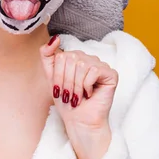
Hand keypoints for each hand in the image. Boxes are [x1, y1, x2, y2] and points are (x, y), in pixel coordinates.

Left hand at [39, 35, 117, 158]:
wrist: (79, 120)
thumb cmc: (67, 100)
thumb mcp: (51, 76)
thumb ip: (47, 55)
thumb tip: (54, 38)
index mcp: (74, 57)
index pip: (61, 55)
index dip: (58, 75)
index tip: (60, 89)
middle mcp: (88, 58)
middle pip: (70, 58)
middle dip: (66, 81)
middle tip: (70, 95)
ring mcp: (100, 64)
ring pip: (82, 65)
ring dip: (76, 86)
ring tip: (78, 96)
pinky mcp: (111, 73)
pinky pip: (93, 71)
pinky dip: (87, 85)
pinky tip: (90, 93)